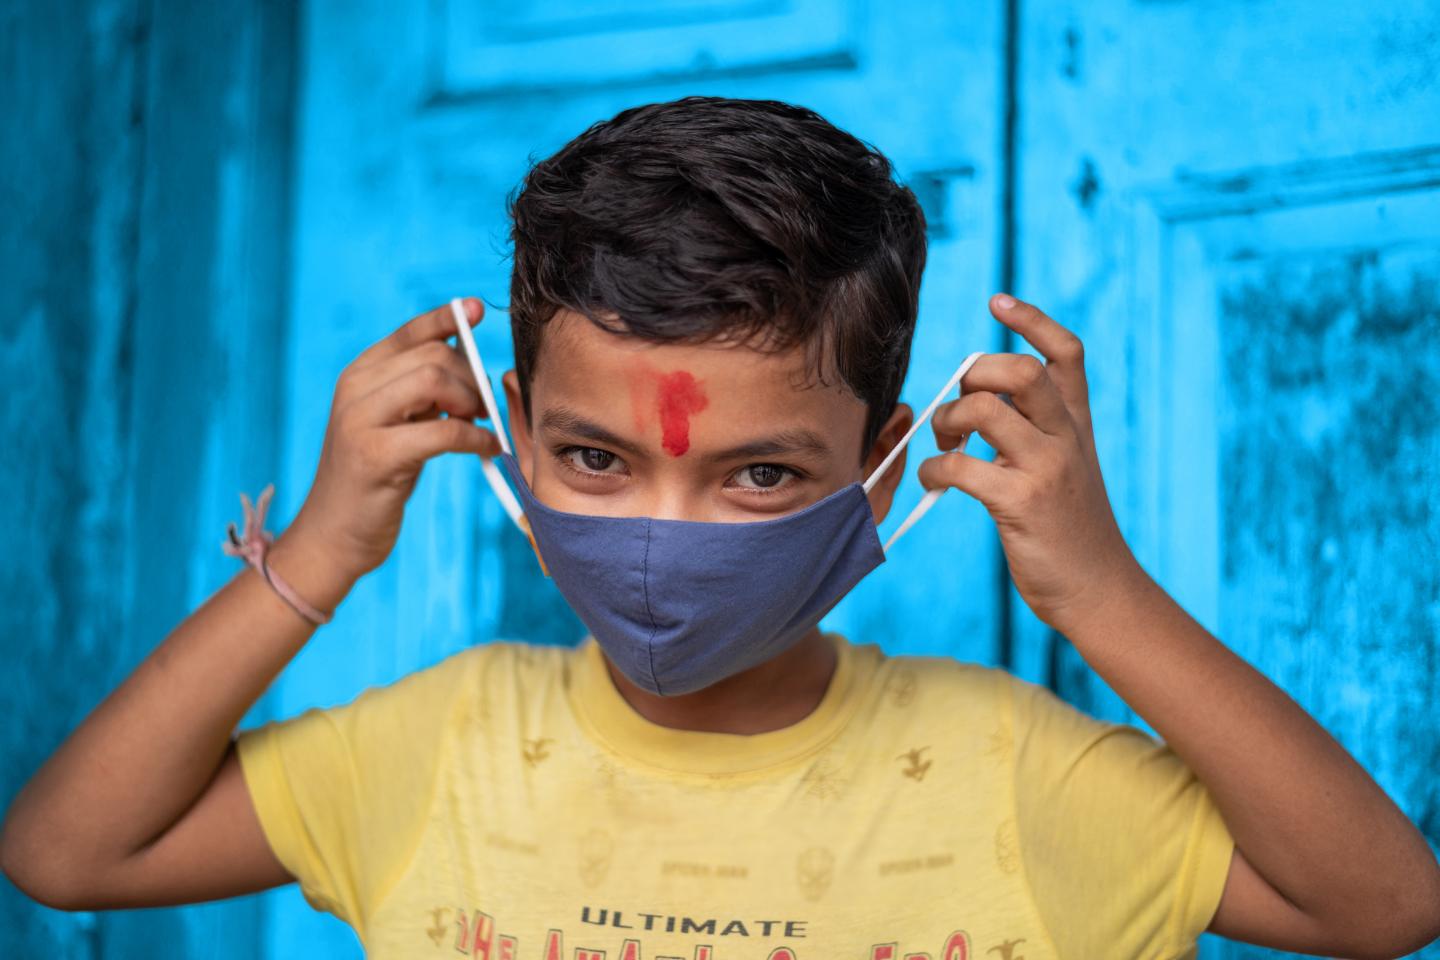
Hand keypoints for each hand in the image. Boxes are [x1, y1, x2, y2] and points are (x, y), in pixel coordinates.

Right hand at [287, 298, 502, 583]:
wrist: (333, 534)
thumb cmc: (374, 479)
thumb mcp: (394, 424)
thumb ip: (419, 391)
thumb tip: (466, 354)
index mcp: (358, 375)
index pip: (410, 333)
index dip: (448, 318)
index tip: (479, 310)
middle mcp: (354, 389)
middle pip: (432, 356)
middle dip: (470, 378)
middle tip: (483, 408)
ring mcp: (360, 421)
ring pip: (434, 382)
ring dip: (471, 403)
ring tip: (480, 425)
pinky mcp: (375, 456)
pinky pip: (443, 431)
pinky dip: (475, 438)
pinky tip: (488, 448)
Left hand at [917, 294, 1142, 633]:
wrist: (1098, 589)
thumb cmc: (1069, 529)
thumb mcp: (1066, 467)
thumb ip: (1034, 430)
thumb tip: (972, 402)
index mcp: (1077, 423)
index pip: (1066, 353)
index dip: (1032, 320)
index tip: (997, 301)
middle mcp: (1066, 438)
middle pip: (1021, 371)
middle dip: (975, 374)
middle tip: (960, 407)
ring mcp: (1047, 469)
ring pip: (986, 410)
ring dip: (947, 420)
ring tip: (943, 444)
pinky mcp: (1022, 504)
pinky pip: (961, 466)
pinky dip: (934, 468)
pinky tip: (934, 481)